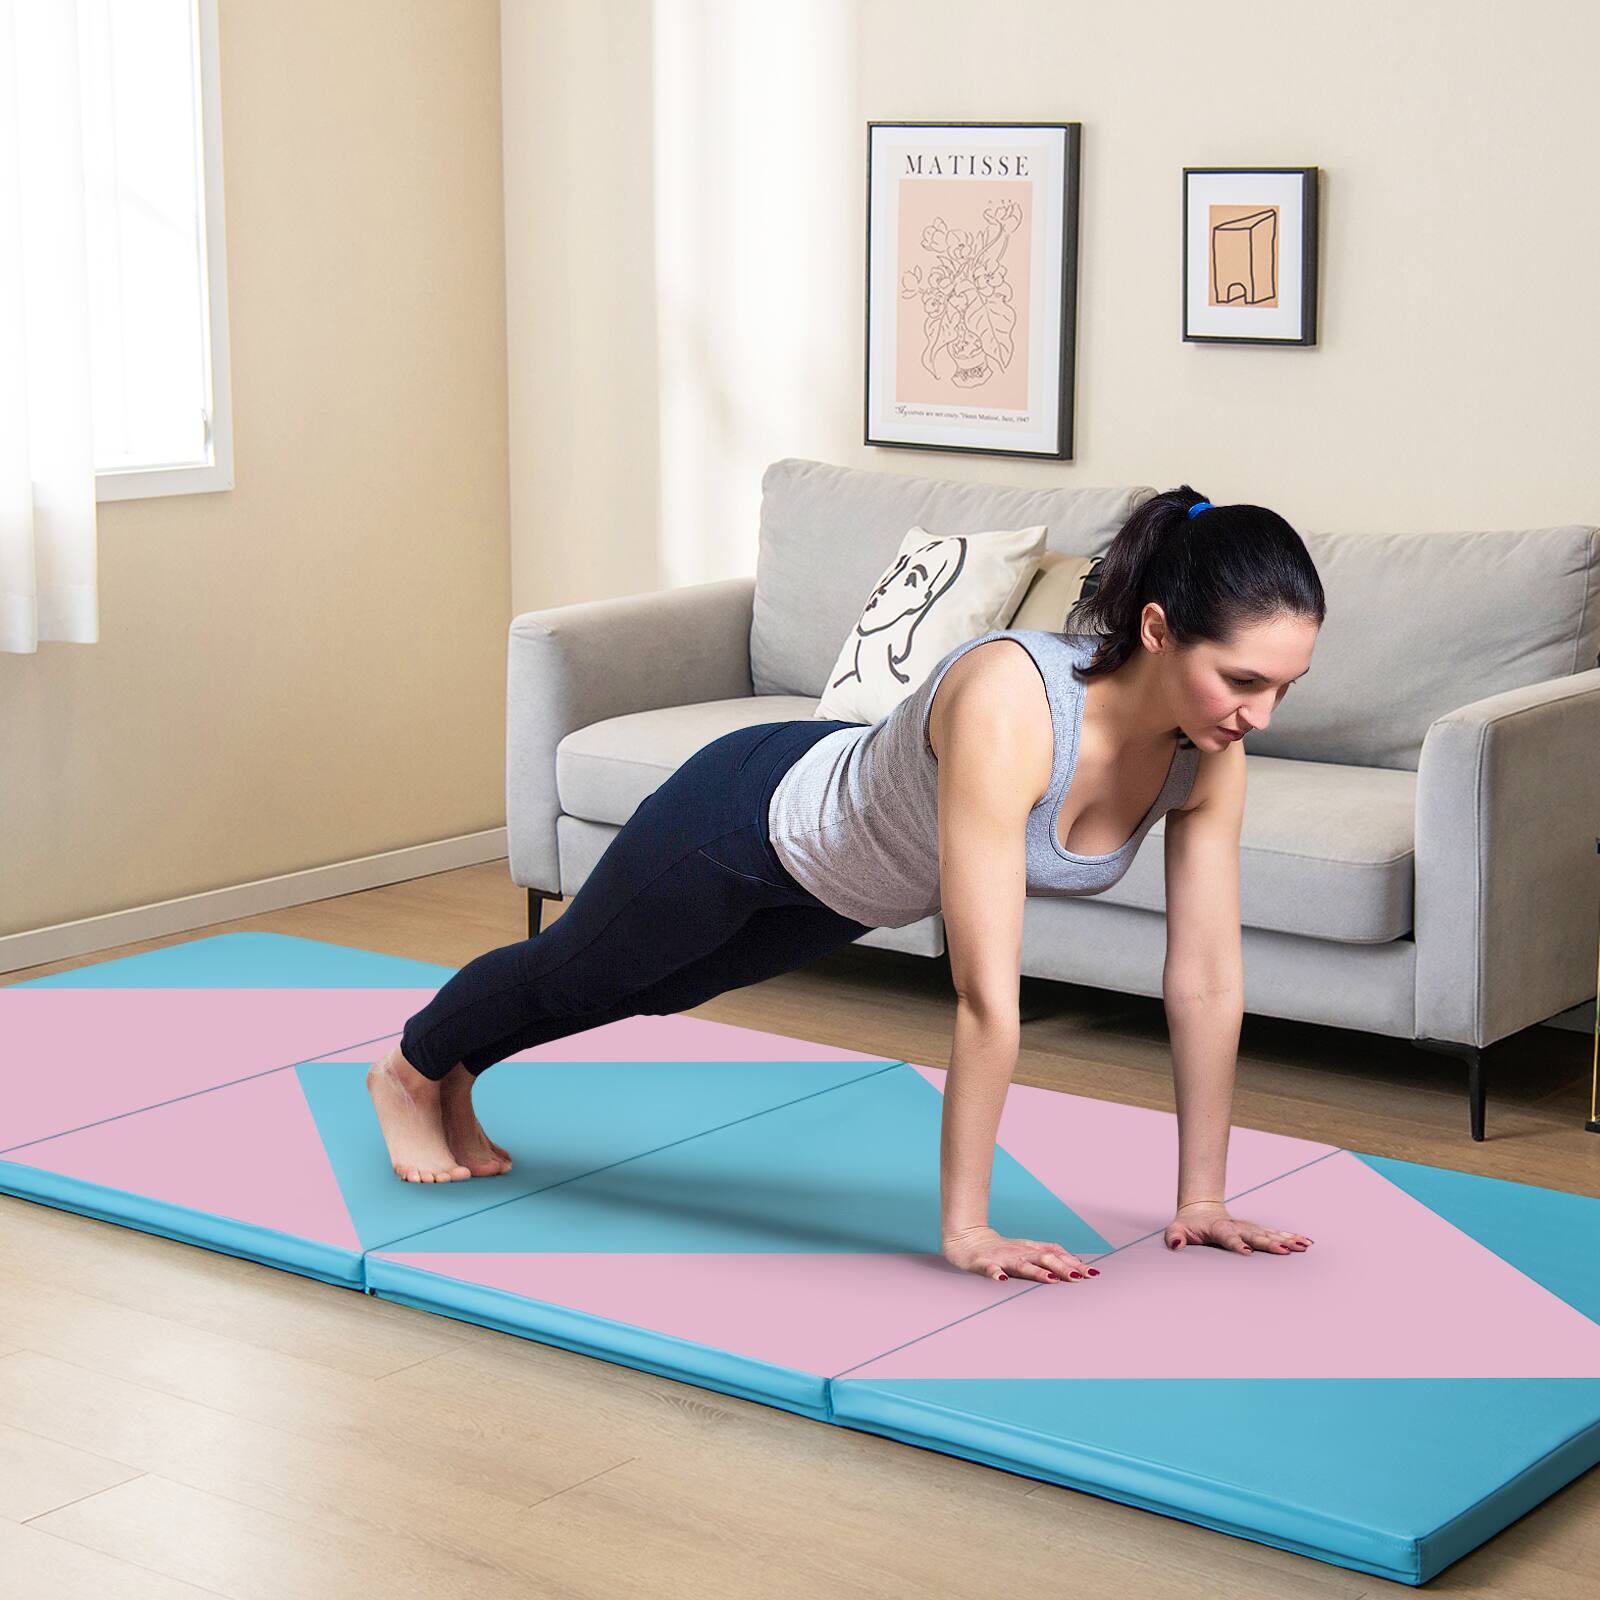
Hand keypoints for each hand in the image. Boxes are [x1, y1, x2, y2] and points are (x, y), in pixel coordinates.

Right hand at [943, 1226, 1100, 1283]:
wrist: (966, 1239)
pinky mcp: (982, 1262)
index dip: (1074, 1262)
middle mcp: (1020, 1252)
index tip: (1093, 1273)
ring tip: (1051, 1280)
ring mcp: (1002, 1258)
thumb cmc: (1001, 1249)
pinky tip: (1000, 1280)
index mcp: (1031, 1250)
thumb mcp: (1028, 1249)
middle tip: (1081, 1277)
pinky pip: (989, 1269)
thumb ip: (1050, 1255)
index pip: (1056, 1254)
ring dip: (1036, 1272)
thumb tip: (1078, 1263)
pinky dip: (995, 1274)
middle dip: (1063, 1268)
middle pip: (1044, 1259)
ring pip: (1021, 1265)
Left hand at [1163, 1200, 1313, 1254]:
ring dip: (1286, 1240)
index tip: (1248, 1253)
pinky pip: (1275, 1233)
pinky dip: (1290, 1237)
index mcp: (1218, 1229)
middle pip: (1255, 1236)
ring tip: (1302, 1246)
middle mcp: (1237, 1227)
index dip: (1236, 1244)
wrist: (1200, 1211)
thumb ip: (1175, 1237)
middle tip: (1286, 1250)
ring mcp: (1248, 1229)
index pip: (1228, 1237)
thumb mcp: (1176, 1230)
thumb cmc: (1188, 1226)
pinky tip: (1305, 1242)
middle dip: (1270, 1243)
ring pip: (1269, 1234)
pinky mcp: (1256, 1231)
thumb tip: (1176, 1245)